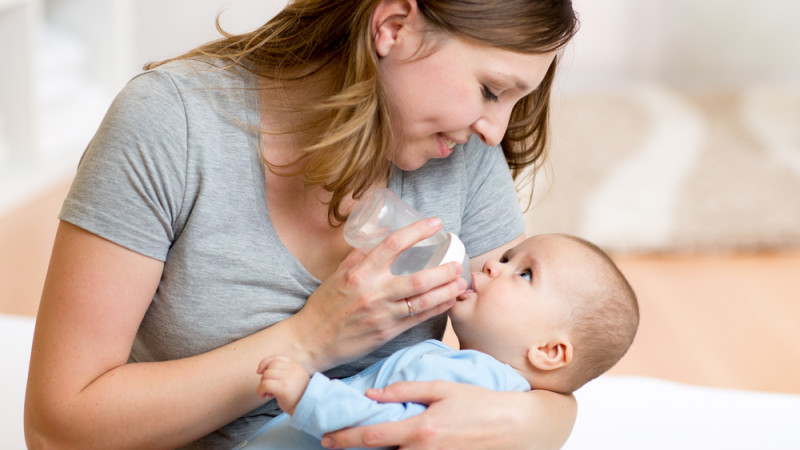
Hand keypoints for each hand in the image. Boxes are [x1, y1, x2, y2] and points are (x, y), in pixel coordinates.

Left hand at [256, 355, 310, 414]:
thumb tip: (261, 370)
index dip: (265, 362)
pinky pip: (265, 385)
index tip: (259, 371)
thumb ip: (282, 372)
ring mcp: (289, 378)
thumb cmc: (296, 396)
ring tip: (268, 394)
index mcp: (296, 366)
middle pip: (270, 367)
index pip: (277, 358)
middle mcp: (293, 369)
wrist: (306, 409)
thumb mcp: (293, 379)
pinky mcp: (284, 389)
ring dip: (262, 385)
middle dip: (264, 377)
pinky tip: (263, 396)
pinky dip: (260, 391)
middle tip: (268, 389)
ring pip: (266, 375)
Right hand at [286, 218, 466, 371]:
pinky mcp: (386, 332)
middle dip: (443, 270)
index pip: (393, 244)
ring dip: (446, 291)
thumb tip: (377, 236)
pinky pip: (417, 318)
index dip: (418, 231)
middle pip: (418, 278)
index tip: (435, 223)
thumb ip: (359, 256)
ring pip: (422, 300)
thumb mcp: (337, 274)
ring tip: (460, 282)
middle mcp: (373, 292)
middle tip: (457, 262)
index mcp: (360, 272)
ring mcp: (381, 314)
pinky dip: (436, 309)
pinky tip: (448, 301)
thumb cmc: (324, 305)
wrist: (312, 340)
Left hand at [321, 381, 576, 449]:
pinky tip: (394, 446)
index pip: (372, 438)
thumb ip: (405, 390)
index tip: (327, 438)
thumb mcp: (442, 388)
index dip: (346, 439)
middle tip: (335, 443)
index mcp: (421, 430)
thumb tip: (372, 394)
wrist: (515, 426)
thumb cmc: (479, 402)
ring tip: (360, 446)